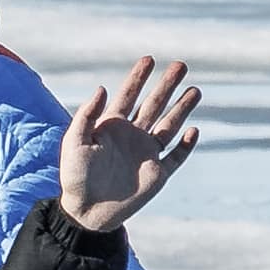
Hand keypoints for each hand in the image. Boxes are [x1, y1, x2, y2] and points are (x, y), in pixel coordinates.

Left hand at [60, 58, 201, 234]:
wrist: (85, 211)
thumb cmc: (75, 175)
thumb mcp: (74, 141)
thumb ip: (86, 115)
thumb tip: (102, 88)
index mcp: (111, 126)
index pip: (128, 95)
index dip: (138, 77)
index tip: (149, 58)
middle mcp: (132, 136)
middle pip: (154, 105)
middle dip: (167, 85)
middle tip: (181, 65)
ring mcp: (146, 154)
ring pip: (169, 125)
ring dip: (182, 108)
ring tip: (195, 90)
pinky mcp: (158, 174)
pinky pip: (176, 157)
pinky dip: (186, 145)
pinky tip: (194, 130)